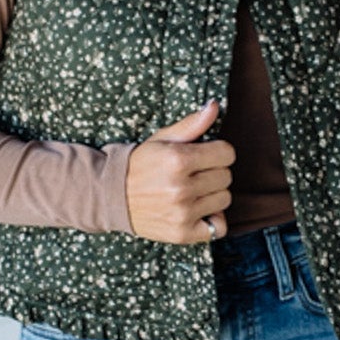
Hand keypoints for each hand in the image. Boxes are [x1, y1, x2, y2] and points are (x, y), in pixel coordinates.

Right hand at [125, 97, 234, 242]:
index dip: (218, 152)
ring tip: (193, 192)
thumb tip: (214, 106)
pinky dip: (214, 220)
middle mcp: (181, 188)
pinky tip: (199, 211)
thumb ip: (191, 124)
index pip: (226, 153)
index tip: (204, 155)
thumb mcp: (162, 140)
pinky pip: (218, 228)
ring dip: (212, 195)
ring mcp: (183, 213)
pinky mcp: (182, 233)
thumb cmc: (140, 165)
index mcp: (178, 160)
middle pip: (226, 177)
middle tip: (194, 174)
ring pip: (224, 199)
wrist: (112, 196)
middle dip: (213, 172)